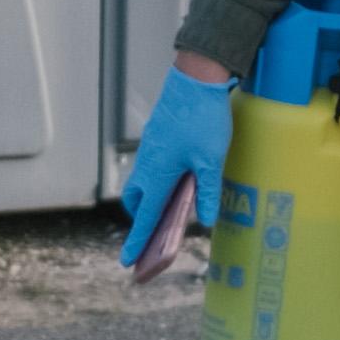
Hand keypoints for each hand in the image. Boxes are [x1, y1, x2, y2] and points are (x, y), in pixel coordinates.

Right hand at [116, 65, 236, 271]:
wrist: (195, 78)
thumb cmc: (203, 120)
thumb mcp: (211, 160)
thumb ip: (207, 192)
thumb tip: (206, 219)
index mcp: (158, 174)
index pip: (145, 217)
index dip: (138, 241)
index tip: (127, 261)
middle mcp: (148, 163)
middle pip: (137, 200)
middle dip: (143, 218)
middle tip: (158, 231)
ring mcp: (150, 149)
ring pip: (142, 181)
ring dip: (151, 197)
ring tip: (175, 204)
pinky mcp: (157, 137)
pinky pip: (151, 166)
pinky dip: (158, 178)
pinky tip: (182, 176)